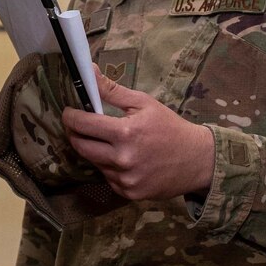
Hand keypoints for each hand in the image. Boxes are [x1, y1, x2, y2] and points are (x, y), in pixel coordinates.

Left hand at [61, 76, 215, 202]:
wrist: (197, 159)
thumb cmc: (170, 127)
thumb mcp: (144, 103)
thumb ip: (113, 91)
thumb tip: (88, 71)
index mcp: (125, 133)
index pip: (83, 125)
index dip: (70, 117)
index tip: (69, 112)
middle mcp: (122, 159)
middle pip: (81, 147)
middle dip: (75, 134)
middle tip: (79, 126)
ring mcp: (125, 179)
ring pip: (94, 163)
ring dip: (95, 151)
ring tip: (107, 141)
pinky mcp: (130, 193)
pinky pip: (108, 178)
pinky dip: (109, 167)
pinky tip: (122, 159)